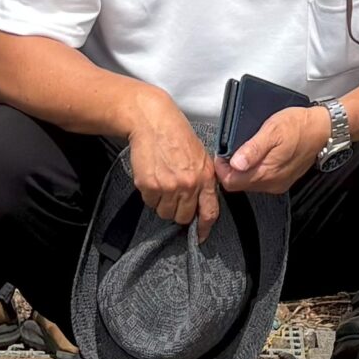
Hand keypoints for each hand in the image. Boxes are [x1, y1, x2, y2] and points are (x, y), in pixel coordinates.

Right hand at [125, 89, 221, 237]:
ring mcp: (169, 186)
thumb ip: (203, 179)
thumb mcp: (200, 155)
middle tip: (172, 196)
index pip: (209, 212)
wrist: (153, 121)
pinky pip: (149, 202)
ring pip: (164, 212)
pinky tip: (152, 176)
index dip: (204, 228)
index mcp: (206, 177)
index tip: (201, 236)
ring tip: (162, 182)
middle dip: (177, 211)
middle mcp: (189, 185)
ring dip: (162, 203)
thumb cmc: (177, 134)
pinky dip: (149, 194)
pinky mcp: (149, 185)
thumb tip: (200, 202)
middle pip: (183, 217)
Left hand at [218, 105, 329, 194]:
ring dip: (242, 169)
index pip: (231, 183)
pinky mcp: (283, 180)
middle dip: (230, 169)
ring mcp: (278, 183)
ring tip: (244, 151)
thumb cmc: (298, 126)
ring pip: (249, 183)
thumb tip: (235, 163)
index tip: (222, 154)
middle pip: (239, 184)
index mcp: (266, 172)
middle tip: (231, 150)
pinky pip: (262, 180)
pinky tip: (258, 156)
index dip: (222, 168)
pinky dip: (255, 170)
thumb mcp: (272, 130)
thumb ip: (253, 149)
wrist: (323, 130)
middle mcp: (271, 183)